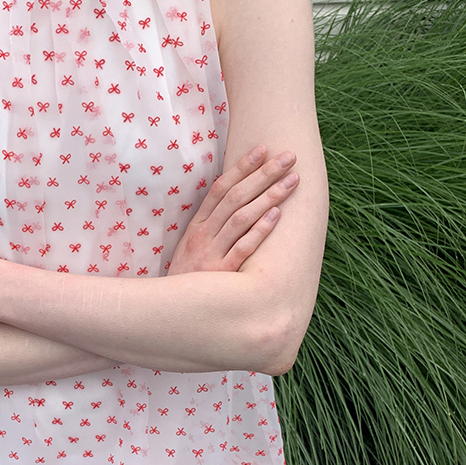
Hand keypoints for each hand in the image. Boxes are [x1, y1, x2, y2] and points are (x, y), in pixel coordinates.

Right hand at [168, 144, 298, 275]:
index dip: (242, 167)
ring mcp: (212, 254)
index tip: (263, 149)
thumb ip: (210, 227)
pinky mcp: (221, 274)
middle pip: (236, 197)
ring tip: (291, 180)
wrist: (173, 315)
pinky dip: (259, 231)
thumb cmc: (189, 280)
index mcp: (196, 227)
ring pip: (241, 218)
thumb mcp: (191, 249)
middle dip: (263, 174)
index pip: (221, 189)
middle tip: (288, 157)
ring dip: (268, 196)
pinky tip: (276, 215)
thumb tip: (236, 201)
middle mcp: (204, 236)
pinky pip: (242, 248)